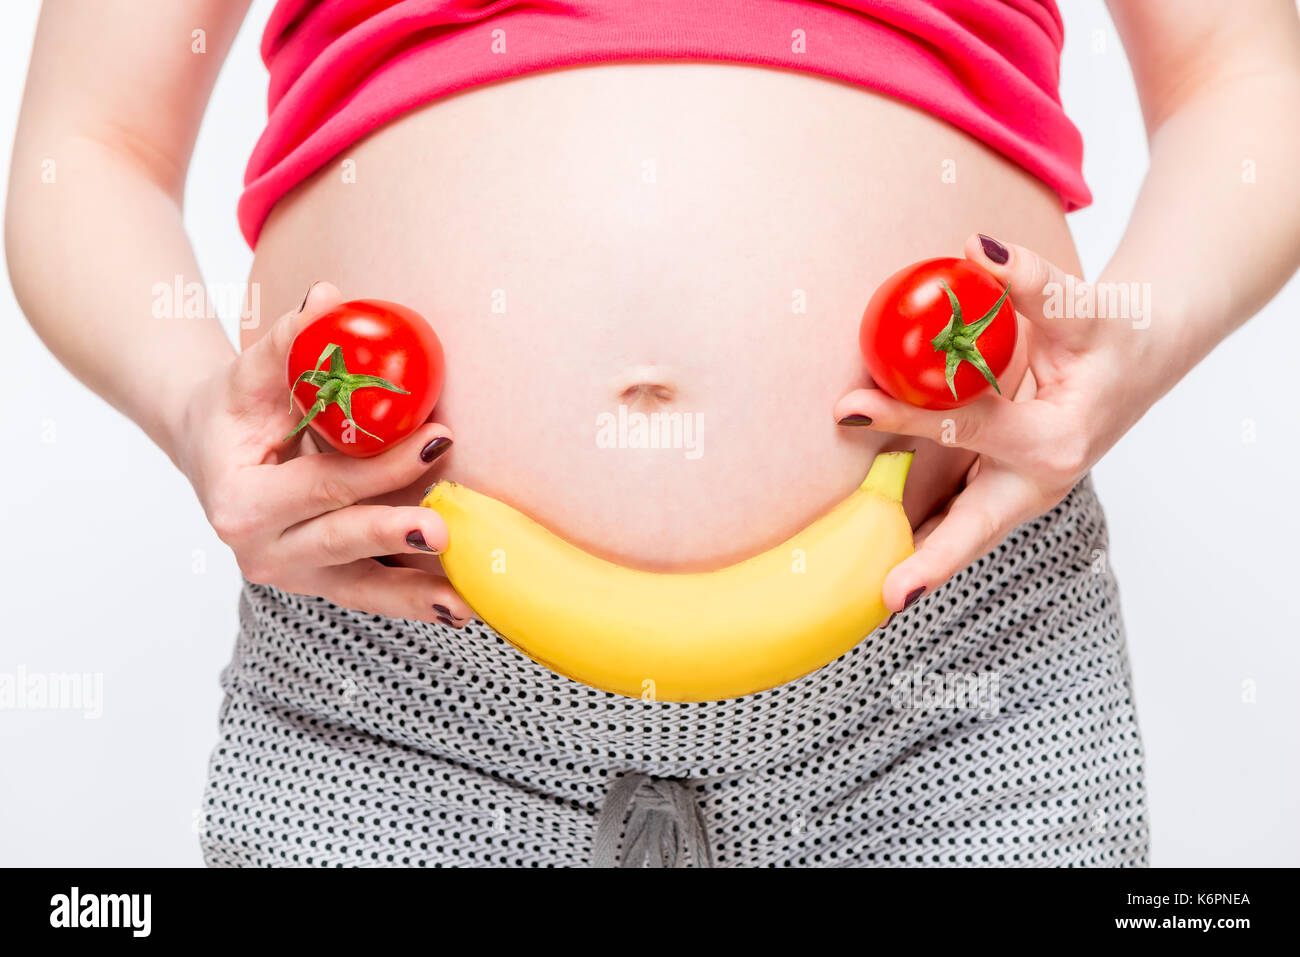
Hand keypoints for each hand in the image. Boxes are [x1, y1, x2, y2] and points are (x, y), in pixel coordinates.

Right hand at [174, 282, 473, 625]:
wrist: (212, 452)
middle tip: (445, 528)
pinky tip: (461, 605)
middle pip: (341, 543)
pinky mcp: (323, 585)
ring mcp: (296, 576)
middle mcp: (263, 551)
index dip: (382, 466)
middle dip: (395, 534)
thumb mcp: (250, 377)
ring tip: (466, 600)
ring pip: (361, 589)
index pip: (322, 484)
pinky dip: (415, 602)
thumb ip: (286, 342)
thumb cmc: (235, 411)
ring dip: (415, 597)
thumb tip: (328, 300)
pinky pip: (373, 595)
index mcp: (240, 502)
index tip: (438, 438)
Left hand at [837, 233, 1160, 612]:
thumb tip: (973, 248)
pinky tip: (883, 549)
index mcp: (1057, 439)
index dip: (908, 415)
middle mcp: (1040, 480)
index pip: (970, 427)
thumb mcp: (1079, 303)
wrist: (1143, 357)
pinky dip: (925, 533)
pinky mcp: (1007, 489)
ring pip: (964, 532)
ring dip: (921, 560)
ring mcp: (1023, 492)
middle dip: (930, 562)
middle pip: (974, 527)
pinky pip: (959, 516)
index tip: (851, 409)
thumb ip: (1027, 278)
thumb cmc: (1112, 334)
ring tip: (867, 592)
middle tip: (885, 596)